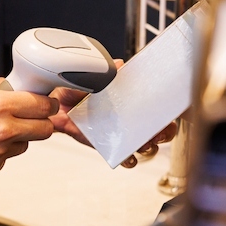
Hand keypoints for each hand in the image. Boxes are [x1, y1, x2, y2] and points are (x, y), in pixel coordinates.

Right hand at [0, 77, 57, 181]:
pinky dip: (1, 152)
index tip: (44, 104)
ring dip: (19, 137)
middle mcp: (3, 129)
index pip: (43, 105)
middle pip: (45, 129)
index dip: (47, 104)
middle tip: (29, 118)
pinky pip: (8, 158)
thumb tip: (18, 86)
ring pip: (27, 144)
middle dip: (41, 122)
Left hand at [49, 60, 177, 168]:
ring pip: (148, 145)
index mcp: (132, 99)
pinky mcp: (112, 148)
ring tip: (143, 143)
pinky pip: (128, 159)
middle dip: (164, 131)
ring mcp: (124, 134)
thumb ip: (106, 72)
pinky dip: (130, 159)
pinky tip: (128, 156)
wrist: (58, 106)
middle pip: (161, 128)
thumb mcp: (92, 78)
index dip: (167, 108)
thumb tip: (118, 65)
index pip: (157, 103)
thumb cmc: (78, 90)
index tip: (167, 110)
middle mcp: (132, 118)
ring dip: (149, 145)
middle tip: (158, 130)